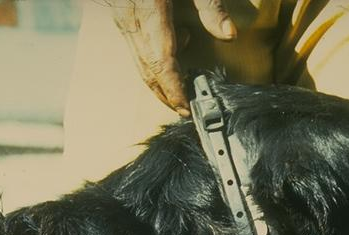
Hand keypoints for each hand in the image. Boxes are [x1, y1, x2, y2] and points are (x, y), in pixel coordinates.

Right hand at [110, 0, 236, 116]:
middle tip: (186, 110)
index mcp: (150, 8)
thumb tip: (229, 36)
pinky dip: (154, 56)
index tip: (187, 108)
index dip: (174, 89)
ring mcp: (121, 16)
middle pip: (147, 68)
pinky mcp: (119, 13)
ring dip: (159, 79)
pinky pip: (135, 45)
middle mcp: (131, 17)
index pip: (162, 61)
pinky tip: (179, 43)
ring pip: (138, 60)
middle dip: (166, 93)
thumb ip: (210, 5)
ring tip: (184, 89)